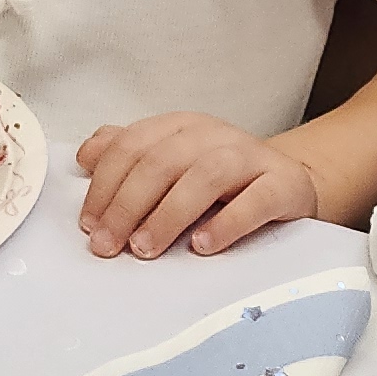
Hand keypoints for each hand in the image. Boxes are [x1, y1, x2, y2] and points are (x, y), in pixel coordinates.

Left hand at [75, 113, 319, 260]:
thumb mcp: (174, 161)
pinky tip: (202, 246)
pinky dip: (227, 223)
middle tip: (108, 245)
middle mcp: (214, 135)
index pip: (133, 145)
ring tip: (146, 248)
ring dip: (169, 214)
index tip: (89, 224)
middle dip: (127, 205)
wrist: (290, 182)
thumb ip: (129, 155)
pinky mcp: (283, 184)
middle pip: (162, 161)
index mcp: (181, 126)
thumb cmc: (222, 180)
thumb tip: (86, 156)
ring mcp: (251, 157)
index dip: (105, 184)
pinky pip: (257, 200)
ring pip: (206, 175)